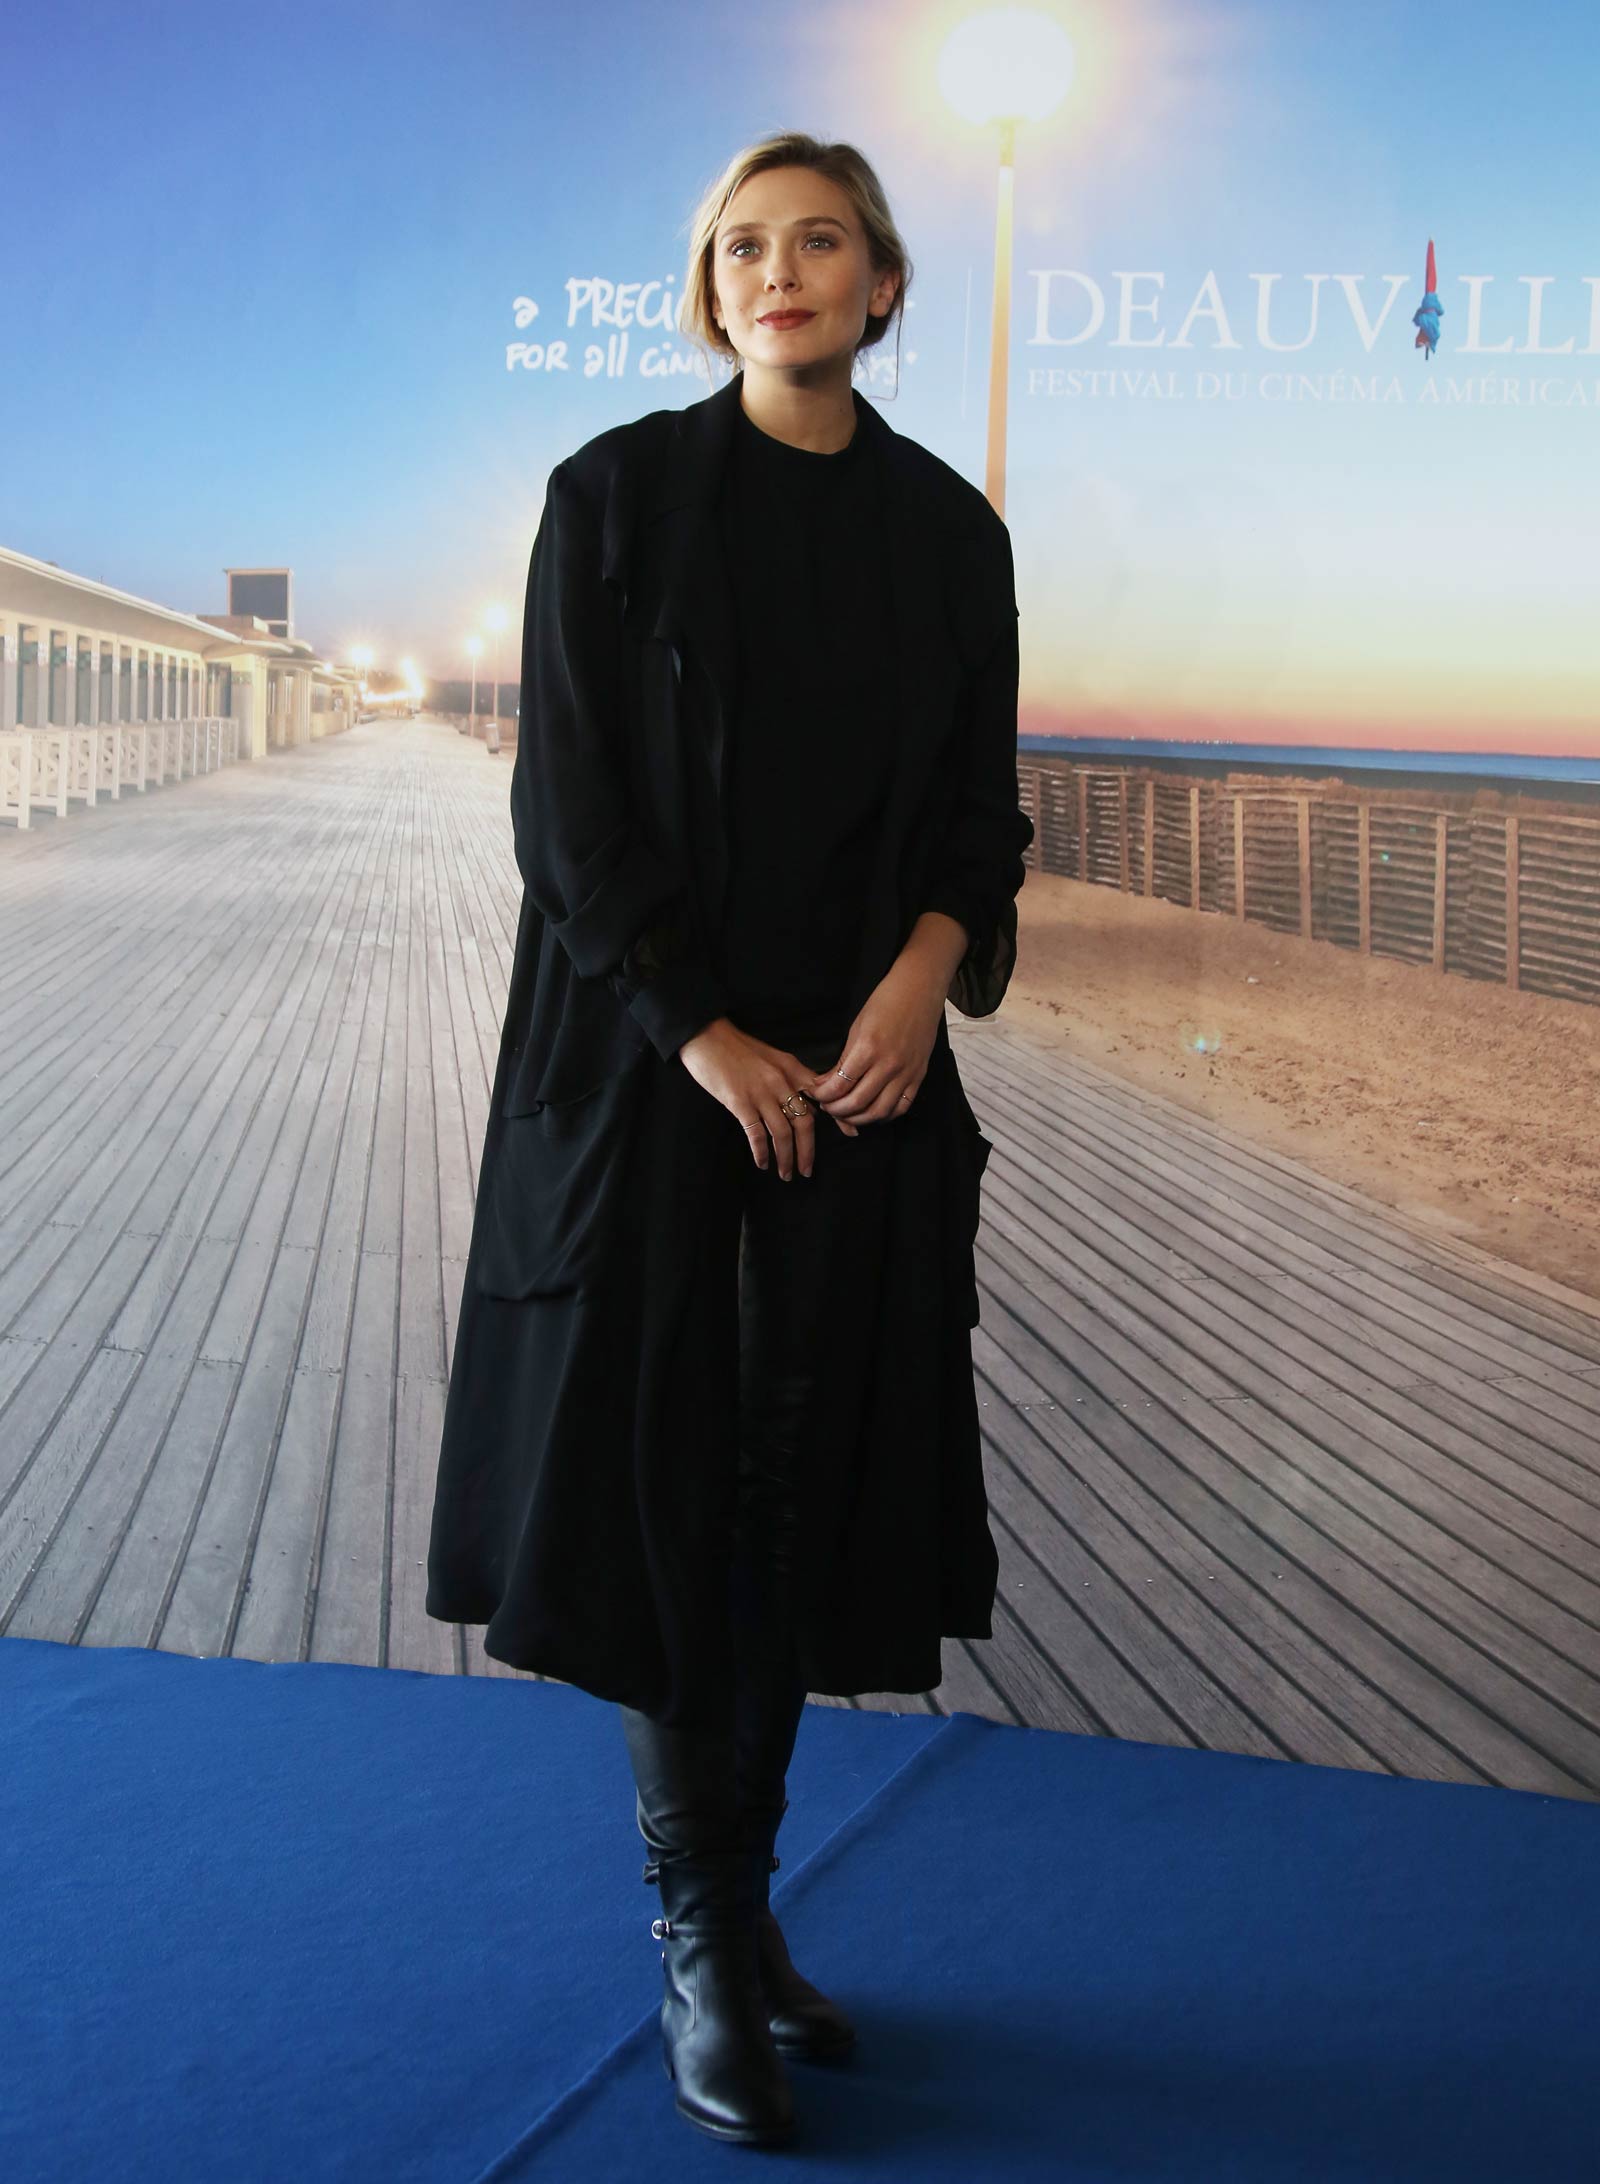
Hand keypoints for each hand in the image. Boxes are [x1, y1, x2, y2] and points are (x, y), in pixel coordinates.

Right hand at [676, 1019, 861, 1177]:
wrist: (706, 1037)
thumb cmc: (737, 1047)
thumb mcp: (772, 1057)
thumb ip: (791, 1078)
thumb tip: (806, 1104)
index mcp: (791, 1069)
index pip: (822, 1096)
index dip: (838, 1117)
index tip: (851, 1134)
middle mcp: (781, 1082)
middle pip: (804, 1122)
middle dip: (807, 1150)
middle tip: (807, 1171)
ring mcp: (761, 1093)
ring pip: (782, 1133)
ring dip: (786, 1158)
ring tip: (786, 1174)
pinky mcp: (740, 1102)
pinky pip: (756, 1134)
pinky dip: (761, 1152)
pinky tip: (762, 1163)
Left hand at [806, 961, 947, 1127]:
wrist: (919, 991)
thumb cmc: (885, 1003)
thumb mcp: (856, 1028)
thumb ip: (843, 1060)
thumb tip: (825, 1083)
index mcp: (868, 1048)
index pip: (839, 1085)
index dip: (823, 1095)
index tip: (815, 1094)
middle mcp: (889, 1064)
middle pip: (857, 1103)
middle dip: (836, 1110)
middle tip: (827, 1107)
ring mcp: (906, 1073)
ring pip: (879, 1111)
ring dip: (858, 1118)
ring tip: (846, 1113)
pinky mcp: (918, 1076)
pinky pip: (901, 1107)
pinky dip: (884, 1115)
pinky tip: (872, 1112)